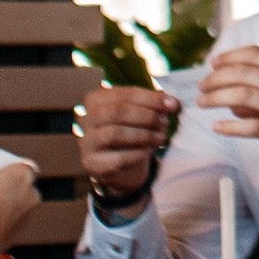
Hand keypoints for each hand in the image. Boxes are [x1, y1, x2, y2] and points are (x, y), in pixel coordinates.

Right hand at [78, 84, 179, 204]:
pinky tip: (148, 152)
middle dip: (146, 116)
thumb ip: (153, 105)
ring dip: (143, 135)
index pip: (124, 94)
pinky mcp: (90, 163)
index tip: (173, 104)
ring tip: (161, 137)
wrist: (119, 165)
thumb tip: (172, 101)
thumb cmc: (130, 132)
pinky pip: (116, 158)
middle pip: (117, 112)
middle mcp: (85, 118)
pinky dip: (137, 154)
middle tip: (165, 123)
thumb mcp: (139, 114)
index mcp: (95, 99)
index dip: (151, 98)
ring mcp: (85, 142)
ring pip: (114, 134)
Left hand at [198, 47, 258, 222]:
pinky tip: (218, 128)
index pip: (255, 55)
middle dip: (216, 78)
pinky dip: (231, 126)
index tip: (213, 64)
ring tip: (202, 103)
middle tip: (201, 87)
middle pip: (243, 73)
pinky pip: (252, 127)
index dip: (230, 57)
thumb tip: (235, 102)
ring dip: (216, 98)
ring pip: (242, 96)